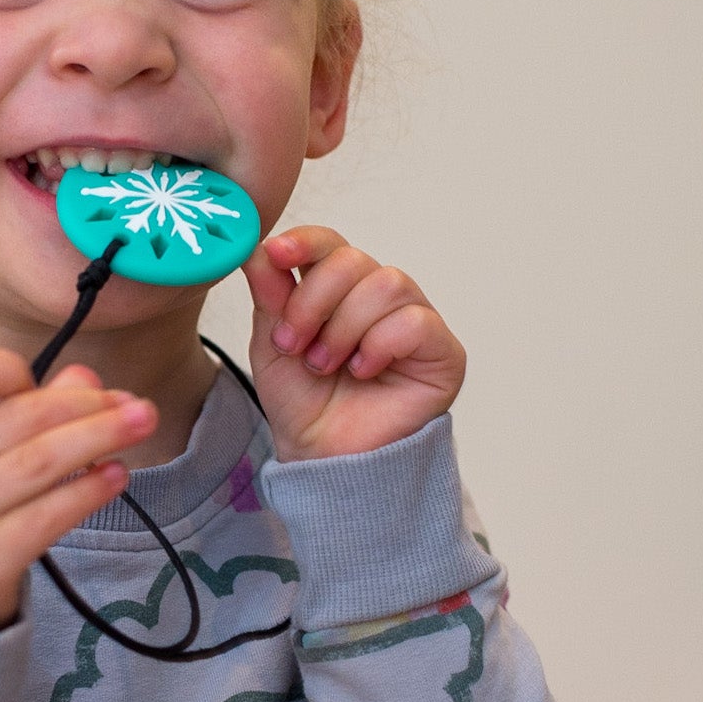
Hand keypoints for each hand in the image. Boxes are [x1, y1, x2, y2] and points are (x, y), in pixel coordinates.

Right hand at [0, 349, 157, 631]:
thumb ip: (23, 413)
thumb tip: (86, 378)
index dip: (7, 367)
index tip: (48, 385)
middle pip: (17, 420)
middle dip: (86, 404)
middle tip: (135, 404)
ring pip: (35, 464)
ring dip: (98, 438)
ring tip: (141, 426)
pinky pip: (42, 520)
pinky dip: (86, 492)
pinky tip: (116, 477)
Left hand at [244, 228, 464, 460]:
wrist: (324, 459)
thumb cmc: (303, 403)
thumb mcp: (273, 344)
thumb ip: (271, 295)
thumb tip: (260, 248)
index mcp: (339, 289)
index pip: (330, 244)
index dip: (305, 242)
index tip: (276, 253)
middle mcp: (379, 297)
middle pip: (353, 260)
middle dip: (313, 301)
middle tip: (294, 343)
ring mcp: (414, 320)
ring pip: (386, 284)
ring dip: (344, 328)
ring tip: (327, 364)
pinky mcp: (442, 351)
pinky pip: (414, 321)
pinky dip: (379, 345)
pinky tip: (364, 371)